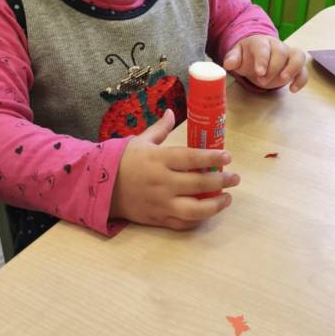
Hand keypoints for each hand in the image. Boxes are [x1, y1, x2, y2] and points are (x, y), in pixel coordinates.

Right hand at [110, 109, 239, 229]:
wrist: (99, 188)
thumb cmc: (122, 161)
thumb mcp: (140, 141)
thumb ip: (160, 128)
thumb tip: (171, 112)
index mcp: (158, 160)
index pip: (191, 158)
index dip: (211, 158)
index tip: (227, 156)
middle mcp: (162, 182)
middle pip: (198, 184)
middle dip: (221, 181)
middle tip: (235, 178)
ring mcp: (160, 203)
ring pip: (194, 209)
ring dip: (215, 205)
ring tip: (227, 198)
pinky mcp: (157, 218)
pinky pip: (182, 223)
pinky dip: (198, 219)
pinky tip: (208, 211)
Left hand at [223, 35, 307, 91]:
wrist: (258, 54)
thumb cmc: (247, 55)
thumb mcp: (237, 56)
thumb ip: (233, 58)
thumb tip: (228, 64)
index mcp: (261, 42)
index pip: (263, 48)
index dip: (262, 60)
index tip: (259, 72)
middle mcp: (277, 46)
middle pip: (281, 52)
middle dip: (273, 68)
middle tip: (262, 81)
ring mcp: (289, 54)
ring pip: (298, 56)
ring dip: (292, 69)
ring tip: (283, 82)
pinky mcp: (296, 65)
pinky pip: (304, 70)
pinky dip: (301, 80)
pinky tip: (292, 90)